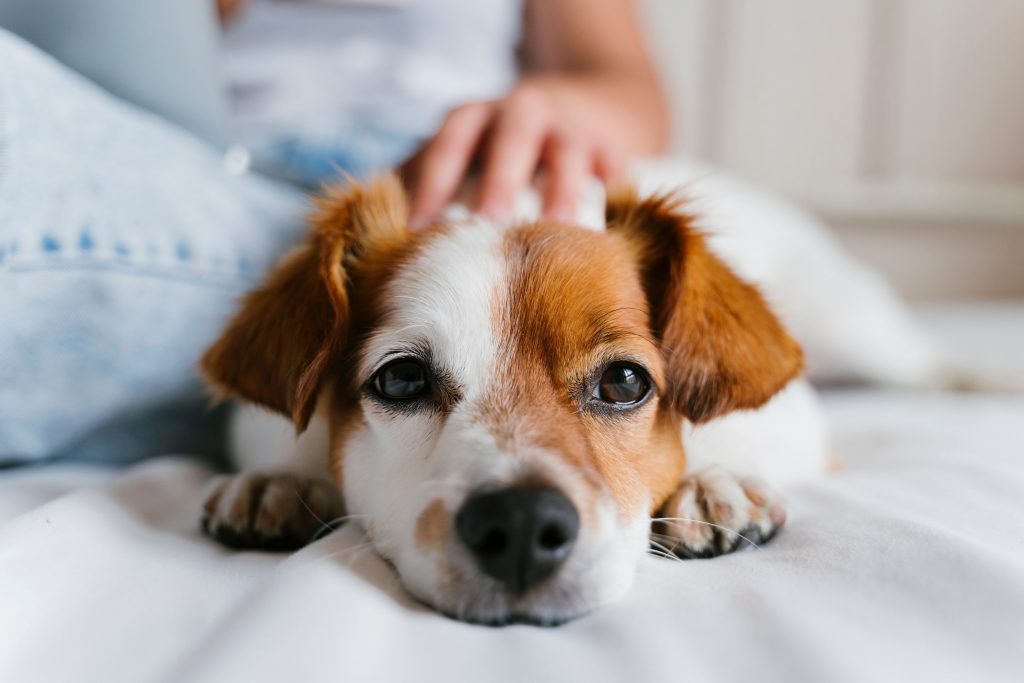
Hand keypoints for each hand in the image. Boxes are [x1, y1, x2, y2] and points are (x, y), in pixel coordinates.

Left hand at [402, 76, 625, 228]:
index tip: (417, 231)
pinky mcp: (611, 146)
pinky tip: (609, 229)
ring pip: (567, 154)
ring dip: (562, 190)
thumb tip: (376, 240)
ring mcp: (571, 126)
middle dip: (499, 182)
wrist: (582, 108)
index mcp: (475, 117)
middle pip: (509, 140)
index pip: (448, 145)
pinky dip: (613, 193)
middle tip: (489, 226)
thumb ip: (425, 183)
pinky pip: (614, 169)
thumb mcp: (461, 152)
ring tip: (558, 231)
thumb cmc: (500, 149)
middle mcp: (523, 112)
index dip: (432, 184)